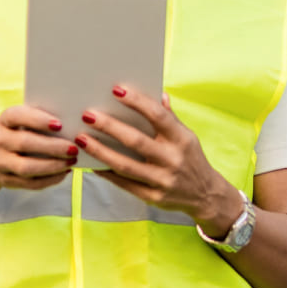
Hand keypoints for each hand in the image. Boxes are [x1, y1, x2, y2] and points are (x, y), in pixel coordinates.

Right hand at [0, 105, 77, 191]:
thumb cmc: (15, 135)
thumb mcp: (20, 123)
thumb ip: (39, 121)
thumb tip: (70, 126)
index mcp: (4, 121)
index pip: (17, 116)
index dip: (38, 119)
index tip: (59, 124)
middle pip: (25, 143)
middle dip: (52, 147)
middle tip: (73, 148)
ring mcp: (0, 162)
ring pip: (27, 167)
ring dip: (52, 166)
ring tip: (70, 162)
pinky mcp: (6, 180)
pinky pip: (30, 183)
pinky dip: (50, 179)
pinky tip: (63, 173)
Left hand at [76, 86, 241, 233]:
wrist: (206, 195)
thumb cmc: (190, 158)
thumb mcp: (186, 136)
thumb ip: (170, 117)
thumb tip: (158, 93)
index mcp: (182, 139)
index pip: (158, 116)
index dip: (137, 102)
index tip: (116, 90)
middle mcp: (173, 159)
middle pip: (136, 141)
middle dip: (109, 127)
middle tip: (87, 115)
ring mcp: (162, 180)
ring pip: (125, 165)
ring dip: (100, 151)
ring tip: (80, 139)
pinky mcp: (153, 197)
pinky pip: (124, 183)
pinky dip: (105, 172)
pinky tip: (90, 162)